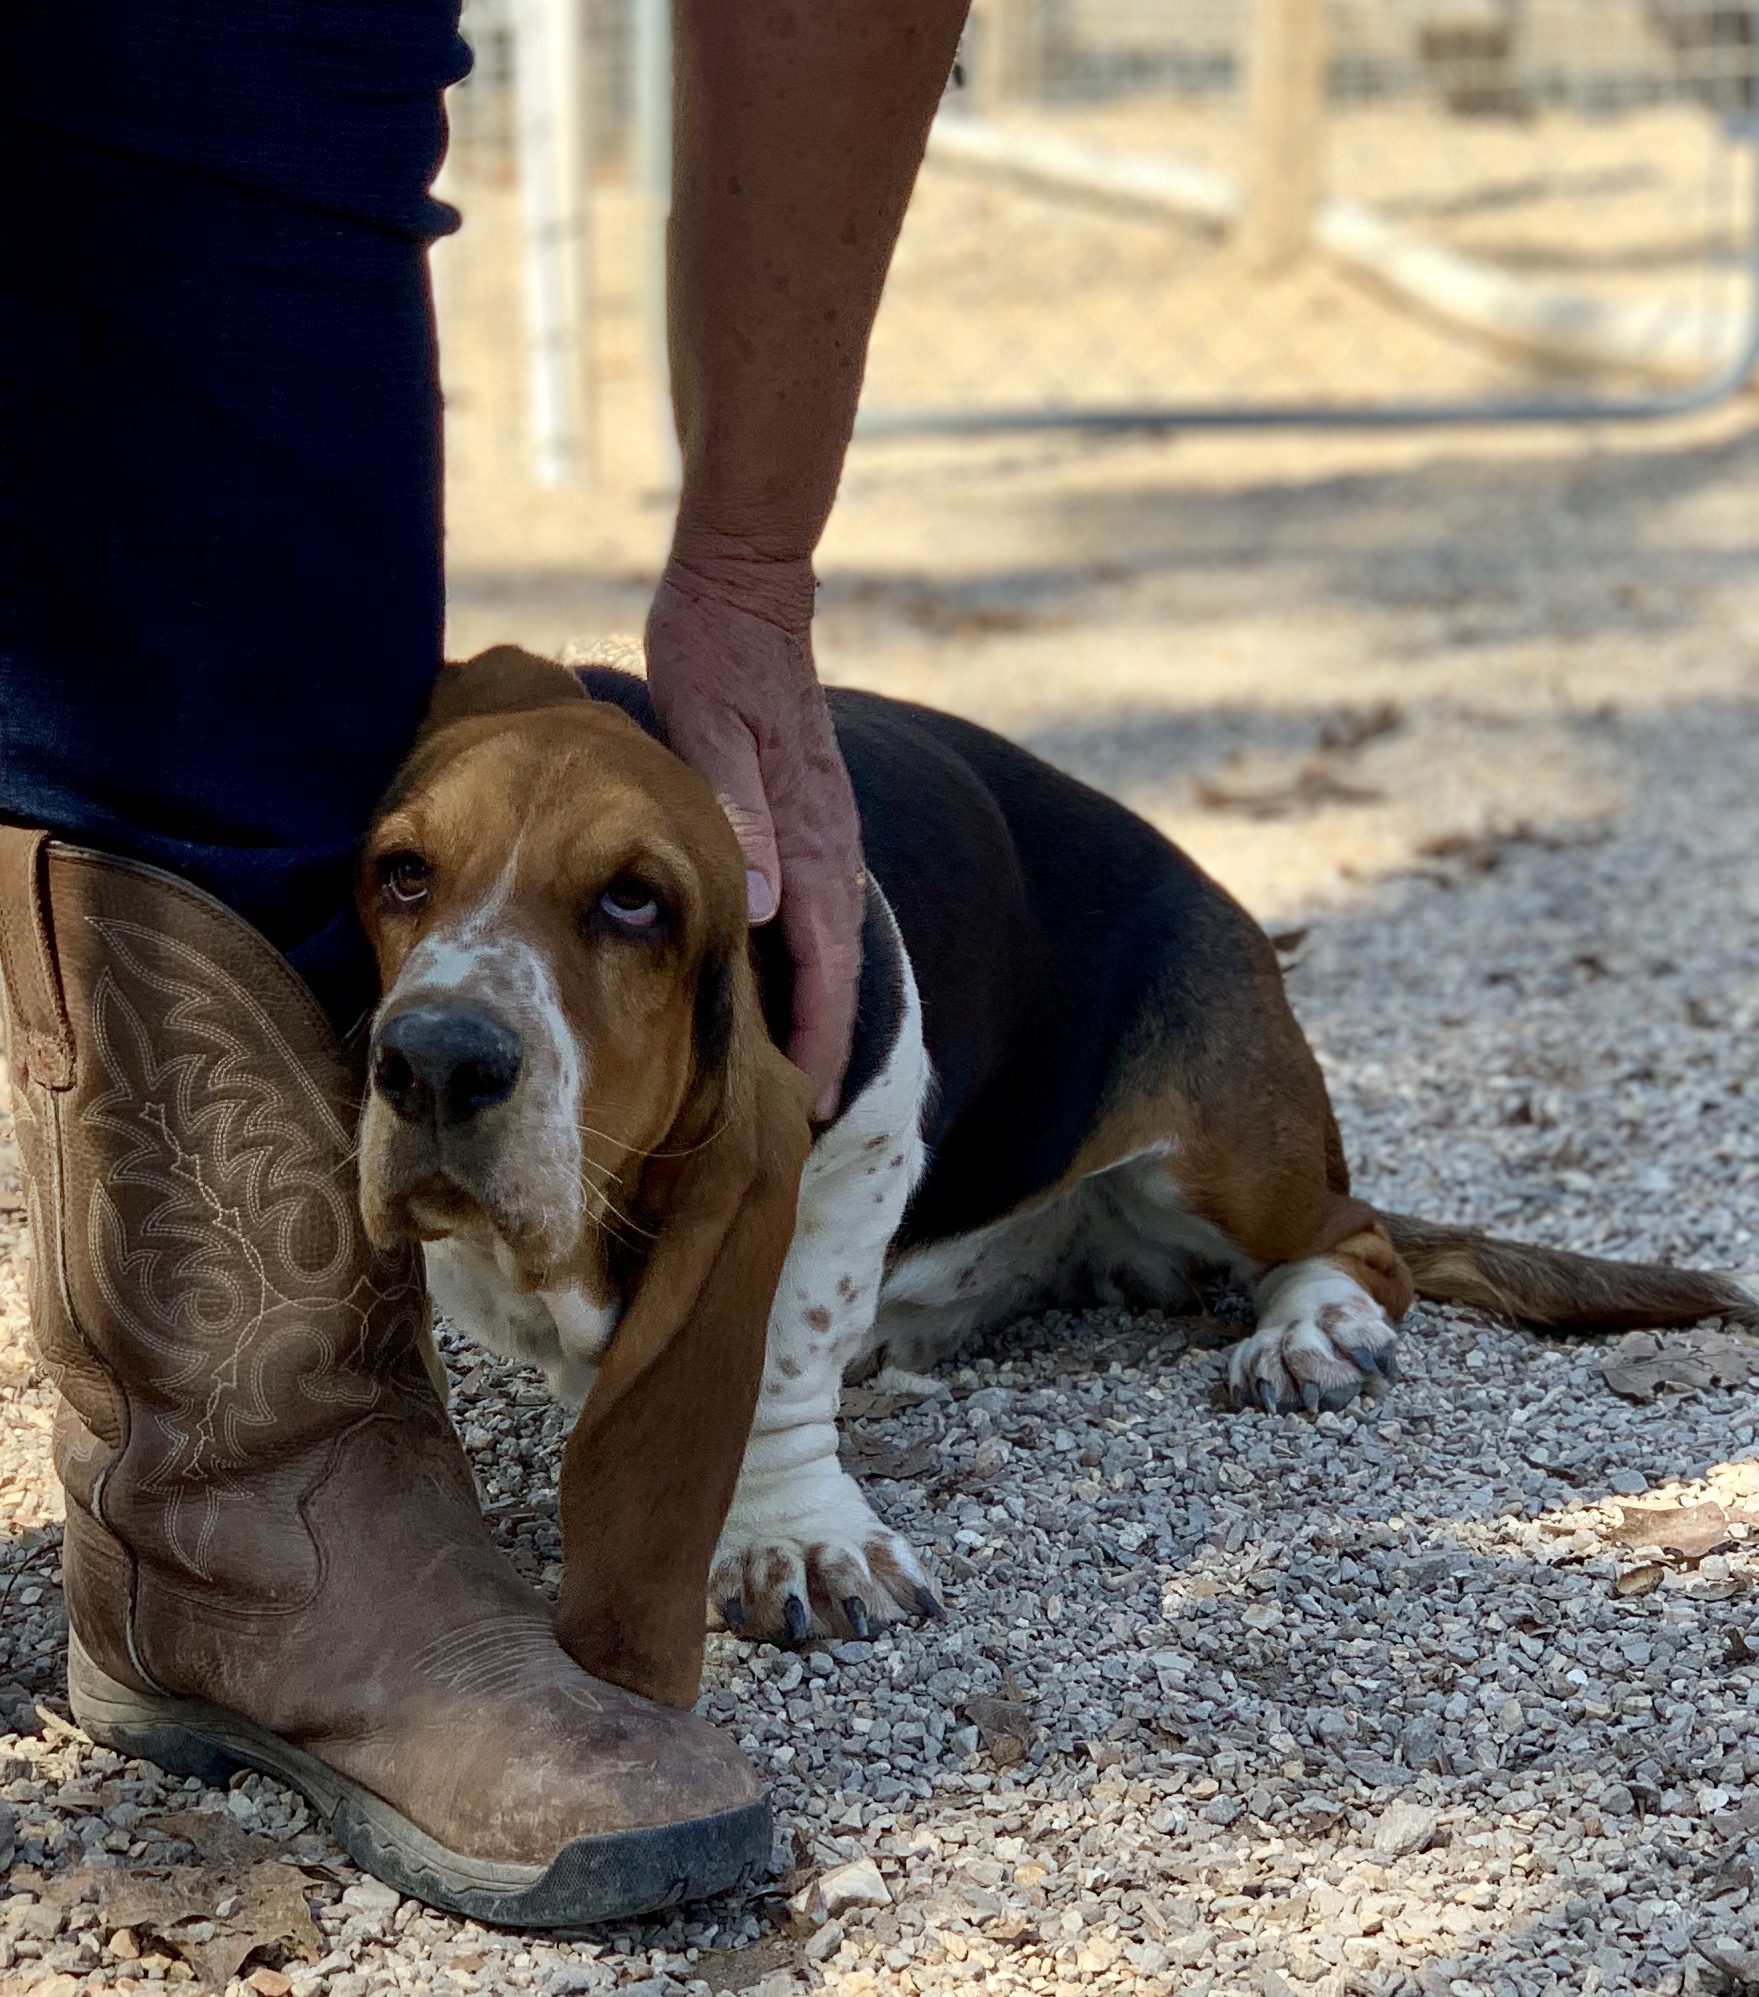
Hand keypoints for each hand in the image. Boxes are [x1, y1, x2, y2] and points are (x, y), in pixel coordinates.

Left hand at [645, 534, 863, 1120]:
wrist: (748, 585)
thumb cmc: (715, 652)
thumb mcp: (711, 726)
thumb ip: (740, 813)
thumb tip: (762, 911)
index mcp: (810, 832)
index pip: (828, 957)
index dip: (822, 1033)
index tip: (815, 1096)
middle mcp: (828, 838)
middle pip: (839, 960)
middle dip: (828, 1037)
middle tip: (810, 1109)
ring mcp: (823, 824)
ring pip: (831, 935)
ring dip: (820, 1000)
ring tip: (799, 1062)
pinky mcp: (807, 810)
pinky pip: (818, 903)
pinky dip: (810, 955)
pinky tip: (783, 972)